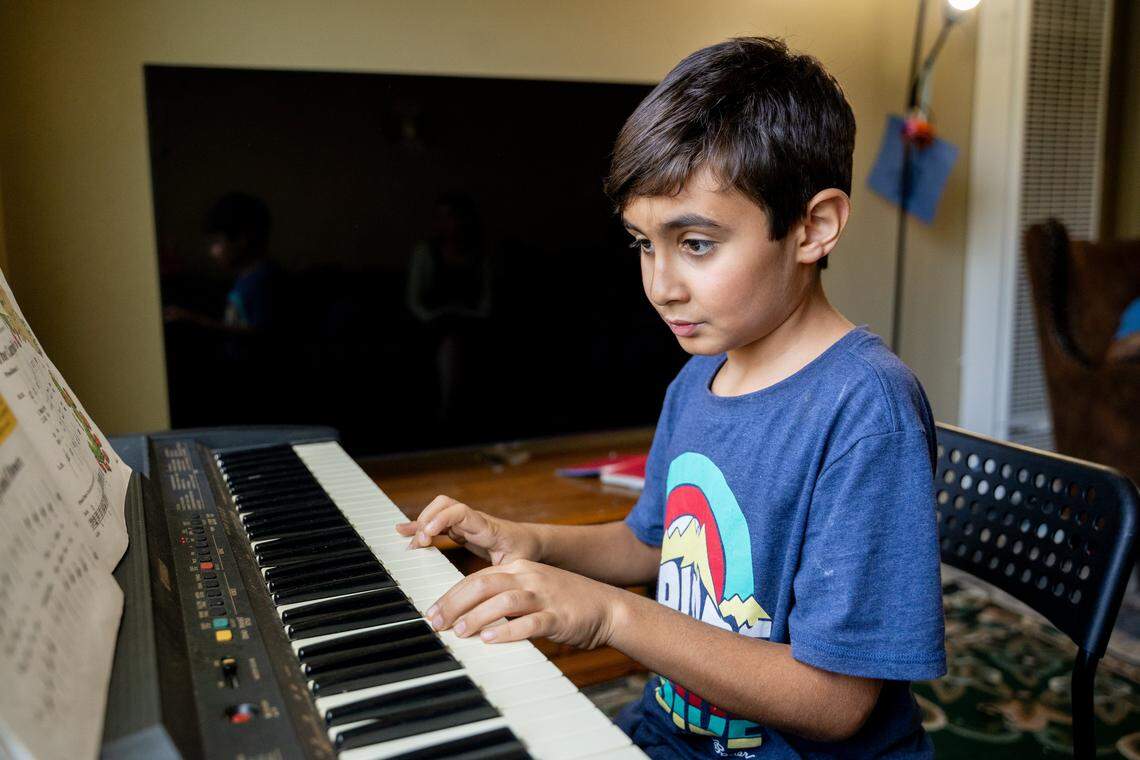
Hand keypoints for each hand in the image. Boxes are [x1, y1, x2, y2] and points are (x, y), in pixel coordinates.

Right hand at [395, 495, 540, 564]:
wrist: (532, 542)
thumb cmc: (525, 553)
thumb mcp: (516, 566)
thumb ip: (502, 576)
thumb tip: (487, 594)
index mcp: (486, 528)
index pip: (460, 513)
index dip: (441, 520)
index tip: (427, 536)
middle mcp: (473, 521)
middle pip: (444, 505)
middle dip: (426, 520)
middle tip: (419, 544)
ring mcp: (465, 523)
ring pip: (438, 510)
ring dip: (421, 523)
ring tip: (409, 542)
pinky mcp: (460, 530)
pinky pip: (438, 523)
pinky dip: (421, 527)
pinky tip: (404, 532)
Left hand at [425, 559, 619, 649]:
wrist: (607, 607)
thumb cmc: (565, 602)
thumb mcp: (531, 590)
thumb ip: (503, 597)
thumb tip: (467, 614)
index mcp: (519, 568)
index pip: (477, 578)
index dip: (452, 595)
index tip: (432, 612)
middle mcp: (529, 577)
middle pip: (484, 584)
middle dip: (455, 603)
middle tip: (437, 623)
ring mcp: (544, 595)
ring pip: (503, 600)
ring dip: (477, 616)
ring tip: (460, 632)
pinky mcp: (558, 616)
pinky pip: (529, 622)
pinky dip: (508, 630)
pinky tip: (491, 639)